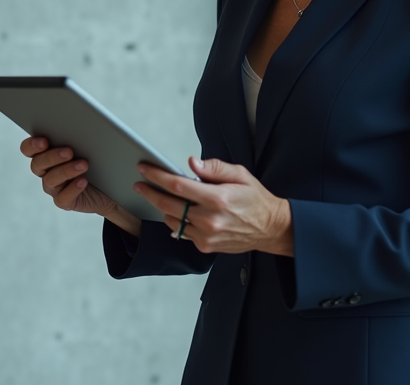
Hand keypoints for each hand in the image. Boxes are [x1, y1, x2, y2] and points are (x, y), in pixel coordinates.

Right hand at [20, 136, 117, 216]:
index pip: (28, 149)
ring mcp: (54, 187)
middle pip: (38, 164)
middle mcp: (45, 170)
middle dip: (52, 157)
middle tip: (69, 151)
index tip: (44, 141)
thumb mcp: (88, 144)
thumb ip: (77, 135)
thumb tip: (80, 125)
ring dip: (66, 170)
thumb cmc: (97, 159)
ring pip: (50, 180)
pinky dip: (72, 189)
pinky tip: (83, 181)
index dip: (32, 145)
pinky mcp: (64, 201)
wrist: (110, 185)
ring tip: (83, 165)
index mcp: (46, 153)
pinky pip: (62, 198)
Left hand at [134, 157, 292, 255]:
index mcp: (218, 198)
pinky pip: (182, 232)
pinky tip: (176, 211)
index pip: (178, 185)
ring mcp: (207, 235)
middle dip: (150, 192)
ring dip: (162, 208)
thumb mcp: (240, 175)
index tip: (144, 169)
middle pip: (168, 205)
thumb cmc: (255, 199)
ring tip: (159, 196)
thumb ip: (214, 168)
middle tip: (139, 184)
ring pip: (172, 220)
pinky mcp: (206, 246)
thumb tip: (191, 163)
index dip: (157, 176)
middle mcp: (210, 219)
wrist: (271, 228)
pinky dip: (176, 221)